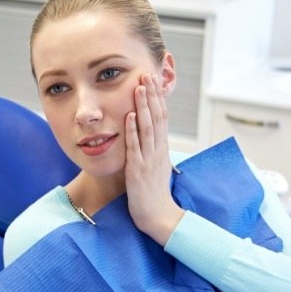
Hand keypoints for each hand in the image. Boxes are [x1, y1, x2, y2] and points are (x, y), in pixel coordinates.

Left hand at [125, 74, 184, 244]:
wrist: (159, 216)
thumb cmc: (155, 194)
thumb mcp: (156, 167)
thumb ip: (153, 150)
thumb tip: (152, 135)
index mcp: (162, 149)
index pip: (162, 118)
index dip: (157, 99)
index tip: (152, 81)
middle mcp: (158, 150)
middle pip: (157, 117)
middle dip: (151, 96)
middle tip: (146, 75)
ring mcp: (149, 159)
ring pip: (147, 128)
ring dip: (142, 107)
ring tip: (139, 88)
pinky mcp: (138, 170)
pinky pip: (135, 147)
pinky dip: (132, 130)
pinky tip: (128, 115)